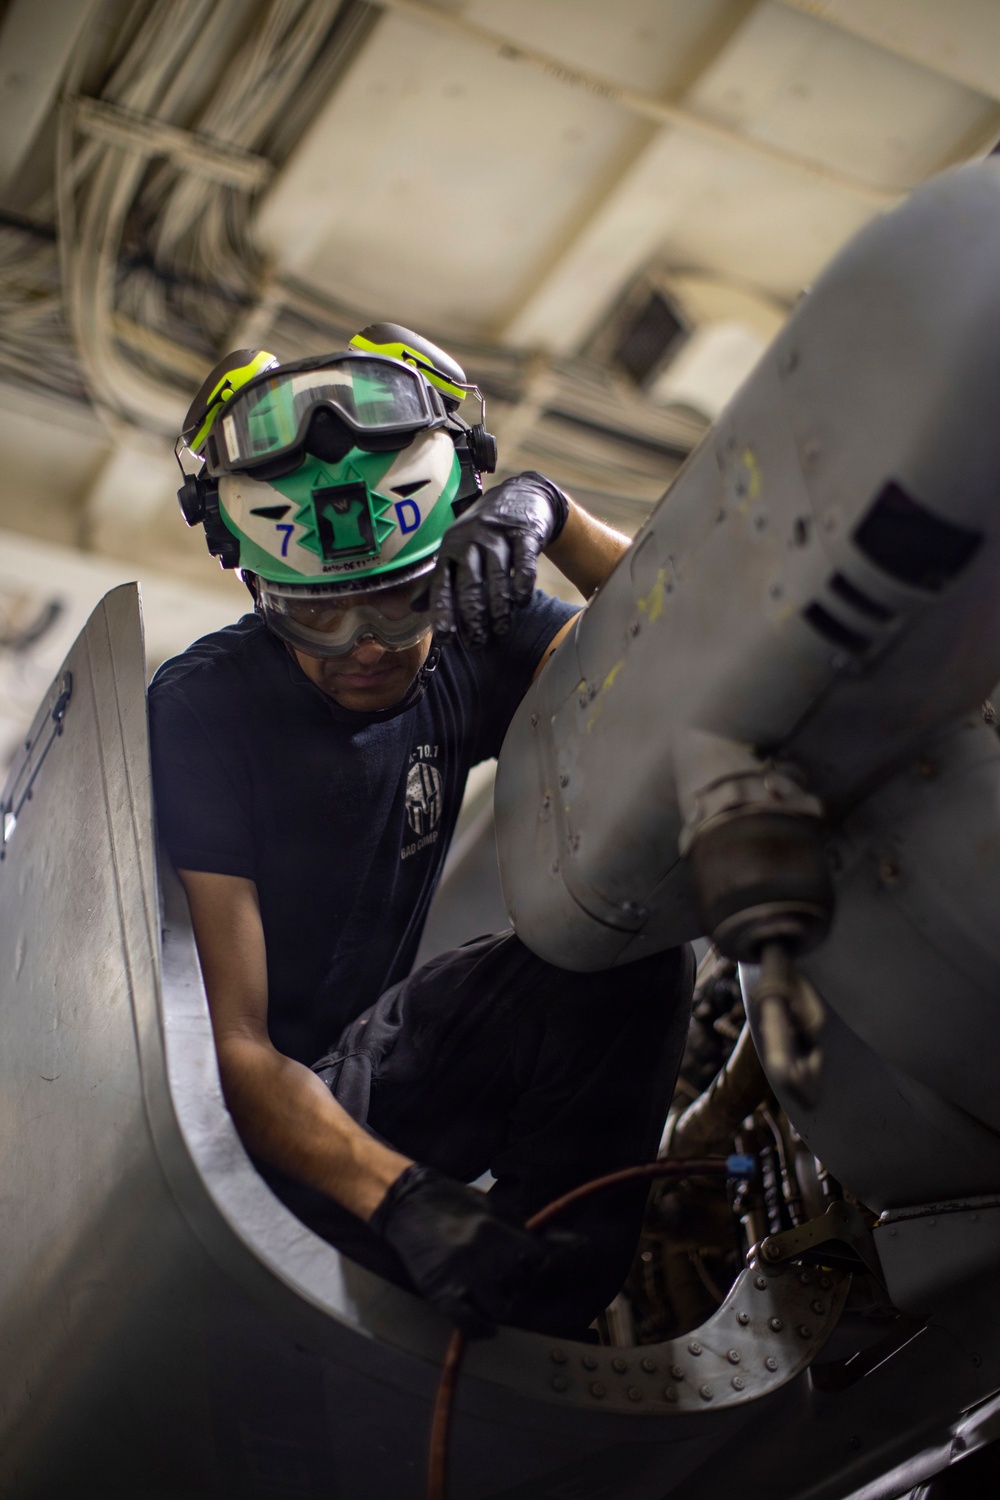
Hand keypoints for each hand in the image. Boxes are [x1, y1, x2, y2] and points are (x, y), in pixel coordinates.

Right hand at [369, 1163, 575, 1336]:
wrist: (409, 1202)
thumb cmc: (456, 1204)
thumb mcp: (498, 1209)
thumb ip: (533, 1231)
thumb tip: (580, 1244)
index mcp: (499, 1229)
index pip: (539, 1260)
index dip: (536, 1266)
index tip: (525, 1265)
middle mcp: (484, 1252)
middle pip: (521, 1285)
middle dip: (517, 1285)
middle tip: (501, 1279)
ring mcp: (462, 1273)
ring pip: (502, 1308)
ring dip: (500, 1306)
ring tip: (488, 1295)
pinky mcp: (440, 1292)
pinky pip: (470, 1324)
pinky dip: (481, 1329)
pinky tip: (483, 1323)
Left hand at [429, 472, 569, 647]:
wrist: (520, 495)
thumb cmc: (484, 532)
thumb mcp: (456, 550)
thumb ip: (438, 578)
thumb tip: (414, 607)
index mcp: (450, 549)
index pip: (442, 585)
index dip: (443, 613)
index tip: (446, 639)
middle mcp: (470, 541)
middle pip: (469, 583)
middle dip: (473, 616)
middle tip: (478, 642)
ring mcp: (498, 535)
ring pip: (497, 575)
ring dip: (499, 606)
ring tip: (501, 630)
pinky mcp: (524, 532)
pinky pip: (523, 561)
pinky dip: (523, 582)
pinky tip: (523, 602)